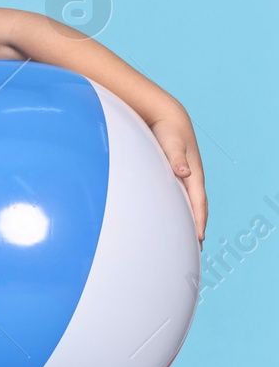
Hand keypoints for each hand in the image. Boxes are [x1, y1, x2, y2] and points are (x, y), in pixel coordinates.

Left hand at [149, 110, 206, 243]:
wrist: (166, 117)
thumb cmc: (167, 131)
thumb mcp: (172, 144)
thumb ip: (176, 158)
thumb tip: (184, 172)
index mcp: (193, 174)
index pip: (198, 202)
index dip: (199, 220)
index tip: (199, 238)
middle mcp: (191, 177)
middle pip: (197, 207)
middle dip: (198, 227)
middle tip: (196, 249)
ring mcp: (183, 177)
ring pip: (189, 203)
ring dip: (190, 220)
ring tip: (189, 239)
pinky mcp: (174, 174)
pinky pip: (179, 197)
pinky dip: (180, 210)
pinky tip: (174, 217)